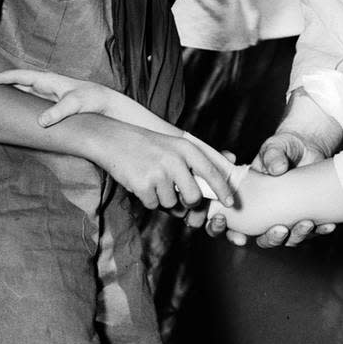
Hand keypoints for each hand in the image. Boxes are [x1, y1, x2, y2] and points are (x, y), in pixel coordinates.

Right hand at [0, 68, 114, 125]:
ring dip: (6, 95)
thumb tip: (41, 121)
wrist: (104, 103)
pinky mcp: (48, 105)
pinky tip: (9, 112)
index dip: (3, 78)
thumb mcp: (75, 105)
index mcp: (48, 80)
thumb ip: (58, 112)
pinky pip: (28, 103)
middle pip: (16, 83)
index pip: (20, 76)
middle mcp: (44, 86)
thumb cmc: (92, 100)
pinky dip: (17, 105)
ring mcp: (45, 95)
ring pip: (21, 93)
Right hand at [81, 117, 237, 212]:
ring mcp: (159, 172)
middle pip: (193, 197)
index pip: (212, 172)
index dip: (223, 190)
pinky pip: (153, 205)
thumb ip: (197, 157)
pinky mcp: (143, 184)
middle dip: (187, 203)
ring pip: (171, 204)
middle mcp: (175, 159)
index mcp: (186, 148)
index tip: (230, 203)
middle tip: (177, 195)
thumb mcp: (174, 143)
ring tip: (152, 181)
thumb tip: (230, 160)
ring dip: (162, 199)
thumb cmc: (145, 145)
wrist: (111, 138)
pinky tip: (141, 183)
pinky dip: (148, 199)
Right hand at [206, 129, 336, 247]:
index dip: (226, 231)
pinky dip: (319, 231)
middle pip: (260, 239)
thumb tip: (277, 168)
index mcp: (244, 201)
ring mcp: (284, 220)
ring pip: (286, 240)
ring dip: (296, 236)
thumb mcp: (275, 147)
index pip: (227, 224)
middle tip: (279, 229)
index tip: (235, 232)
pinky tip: (328, 225)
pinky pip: (311, 233)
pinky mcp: (305, 219)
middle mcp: (262, 216)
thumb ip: (272, 155)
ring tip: (306, 223)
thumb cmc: (282, 148)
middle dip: (270, 238)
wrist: (307, 148)